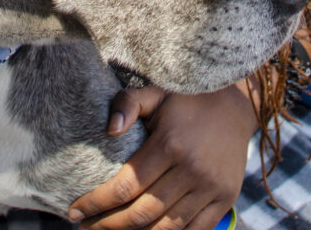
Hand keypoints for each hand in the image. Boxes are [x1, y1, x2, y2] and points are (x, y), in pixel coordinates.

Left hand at [68, 80, 258, 229]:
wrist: (235, 106)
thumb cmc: (187, 100)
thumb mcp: (156, 94)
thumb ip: (128, 104)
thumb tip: (109, 130)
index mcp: (170, 144)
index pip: (125, 186)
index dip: (96, 203)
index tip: (74, 211)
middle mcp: (192, 170)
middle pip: (141, 213)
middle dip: (107, 225)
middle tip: (85, 227)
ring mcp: (210, 188)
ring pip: (166, 228)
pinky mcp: (225, 199)